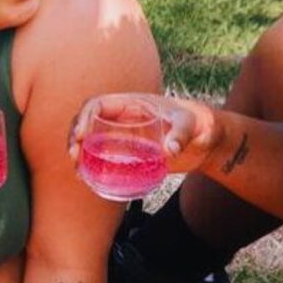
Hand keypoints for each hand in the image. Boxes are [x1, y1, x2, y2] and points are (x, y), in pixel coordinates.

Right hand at [68, 93, 222, 174]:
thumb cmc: (200, 124)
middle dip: (75, 135)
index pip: (98, 104)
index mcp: (132, 104)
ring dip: (78, 152)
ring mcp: (123, 137)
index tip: (82, 136)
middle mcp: (123, 119)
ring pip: (91, 140)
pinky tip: (86, 178)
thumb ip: (182, 133)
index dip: (84, 117)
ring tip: (76, 169)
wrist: (208, 141)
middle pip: (87, 121)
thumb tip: (170, 149)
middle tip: (74, 155)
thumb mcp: (192, 124)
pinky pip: (102, 156)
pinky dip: (90, 165)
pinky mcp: (127, 154)